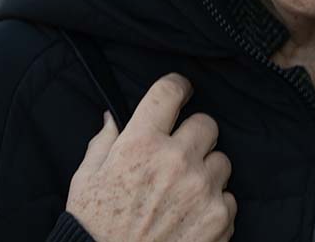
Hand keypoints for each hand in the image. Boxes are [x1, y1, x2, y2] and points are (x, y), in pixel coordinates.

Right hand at [65, 73, 235, 241]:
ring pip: (222, 161)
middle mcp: (176, 161)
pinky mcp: (218, 219)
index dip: (177, 86)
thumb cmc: (94, 227)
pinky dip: (214, 206)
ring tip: (183, 192)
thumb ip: (103, 143)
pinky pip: (228, 198)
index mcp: (140, 144)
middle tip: (179, 153)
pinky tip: (190, 218)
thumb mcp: (85, 180)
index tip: (180, 91)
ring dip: (206, 172)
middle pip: (206, 124)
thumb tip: (112, 118)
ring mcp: (201, 190)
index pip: (169, 91)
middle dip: (194, 135)